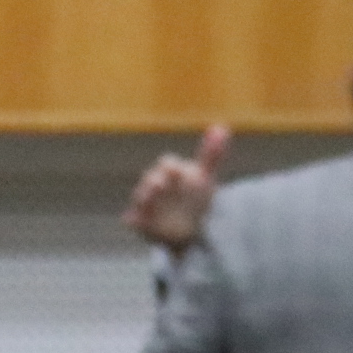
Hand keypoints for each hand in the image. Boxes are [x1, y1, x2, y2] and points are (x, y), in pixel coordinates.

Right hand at [122, 125, 228, 254]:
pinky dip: (133, 219)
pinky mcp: (139, 222)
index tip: (178, 171)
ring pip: (140, 197)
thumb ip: (212, 154)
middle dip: (154, 181)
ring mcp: (146, 204)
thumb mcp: (205, 177)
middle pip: (150, 179)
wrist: (188, 226)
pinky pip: (131, 220)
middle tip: (161, 184)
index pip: (167, 164)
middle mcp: (154, 185)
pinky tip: (136, 220)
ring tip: (150, 200)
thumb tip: (221, 126)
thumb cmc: (194, 197)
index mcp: (170, 173)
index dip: (171, 166)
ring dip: (144, 197)